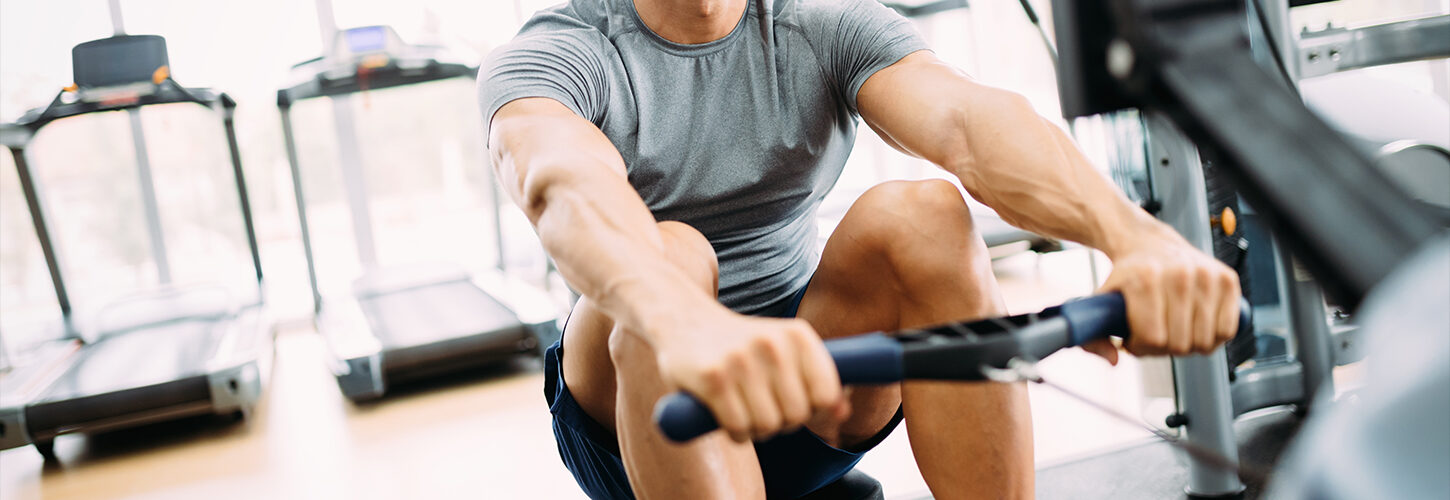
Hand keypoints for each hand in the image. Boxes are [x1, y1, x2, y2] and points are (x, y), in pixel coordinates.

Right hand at [650, 307, 845, 441]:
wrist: (683, 318)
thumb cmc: (742, 343)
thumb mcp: (784, 350)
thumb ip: (817, 379)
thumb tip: (844, 413)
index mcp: (798, 335)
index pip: (827, 395)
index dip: (812, 409)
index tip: (794, 401)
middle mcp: (772, 344)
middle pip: (797, 415)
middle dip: (781, 421)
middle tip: (762, 406)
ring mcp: (741, 360)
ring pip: (768, 426)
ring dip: (756, 429)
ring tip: (743, 409)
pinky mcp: (713, 379)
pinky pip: (739, 429)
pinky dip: (735, 433)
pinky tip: (724, 414)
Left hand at [1086, 235, 1241, 363]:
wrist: (1148, 242)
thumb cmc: (1127, 276)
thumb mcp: (1102, 300)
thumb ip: (1093, 335)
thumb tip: (1114, 360)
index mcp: (1145, 279)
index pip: (1153, 339)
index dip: (1140, 348)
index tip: (1133, 339)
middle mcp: (1179, 274)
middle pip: (1179, 344)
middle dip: (1163, 348)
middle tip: (1154, 334)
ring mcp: (1206, 275)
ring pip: (1204, 341)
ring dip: (1188, 345)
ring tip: (1172, 329)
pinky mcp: (1227, 279)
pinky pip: (1227, 331)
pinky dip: (1212, 337)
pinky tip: (1194, 326)